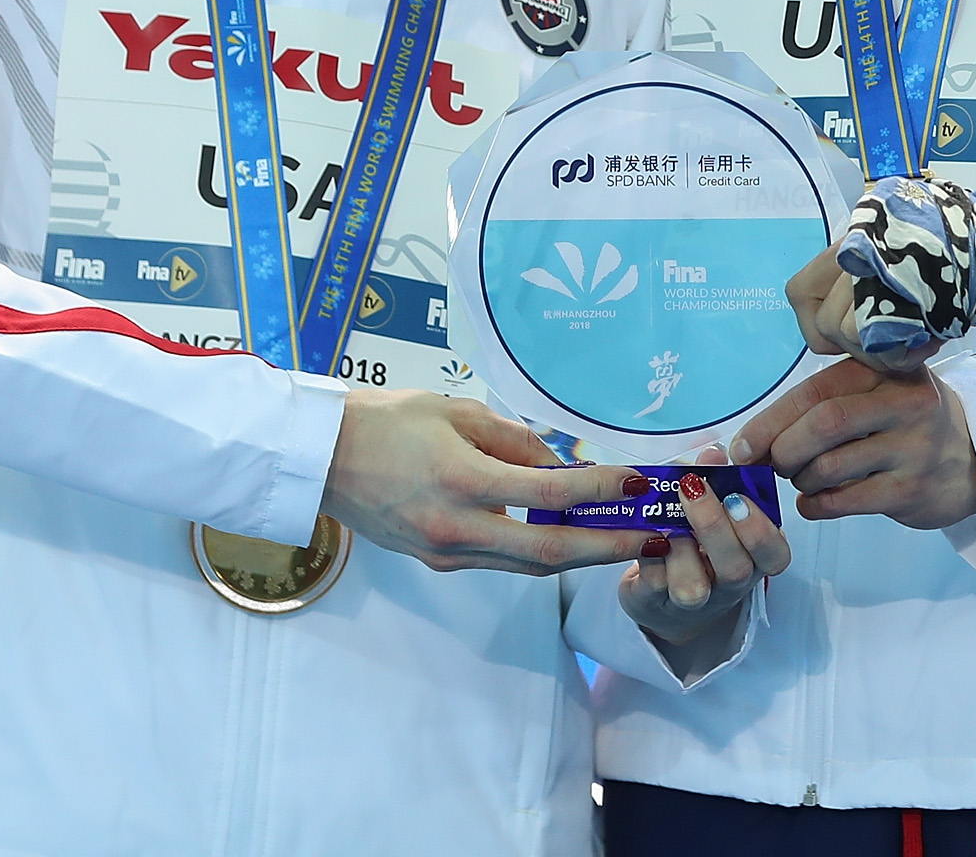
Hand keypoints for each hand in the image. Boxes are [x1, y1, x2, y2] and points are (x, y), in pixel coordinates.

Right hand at [319, 388, 646, 575]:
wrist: (321, 457)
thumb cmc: (387, 420)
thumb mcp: (456, 410)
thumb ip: (514, 439)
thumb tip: (561, 463)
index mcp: (464, 480)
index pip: (551, 492)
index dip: (601, 490)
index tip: (638, 483)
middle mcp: (459, 527)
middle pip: (552, 549)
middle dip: (609, 545)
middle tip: (654, 536)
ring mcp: (447, 552)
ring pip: (529, 564)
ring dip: (580, 555)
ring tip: (622, 538)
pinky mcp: (438, 560)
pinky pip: (501, 561)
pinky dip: (539, 551)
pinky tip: (567, 534)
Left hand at [616, 446, 790, 647]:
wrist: (661, 593)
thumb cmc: (695, 543)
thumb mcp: (713, 511)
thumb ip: (716, 481)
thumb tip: (713, 453)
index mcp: (752, 559)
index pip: (775, 554)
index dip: (760, 528)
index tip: (736, 496)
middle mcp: (728, 585)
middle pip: (735, 569)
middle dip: (714, 525)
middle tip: (693, 488)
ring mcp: (693, 602)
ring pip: (693, 588)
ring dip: (678, 546)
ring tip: (665, 521)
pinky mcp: (654, 604)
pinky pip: (652, 583)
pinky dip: (646, 553)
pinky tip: (644, 532)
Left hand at [729, 359, 975, 529]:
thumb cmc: (909, 423)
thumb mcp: (880, 393)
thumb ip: (827, 403)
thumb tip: (752, 439)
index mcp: (885, 371)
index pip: (816, 390)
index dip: (771, 419)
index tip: (742, 444)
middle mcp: (903, 404)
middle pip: (823, 424)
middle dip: (783, 449)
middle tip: (772, 464)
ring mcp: (911, 449)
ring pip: (829, 467)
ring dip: (799, 480)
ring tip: (802, 480)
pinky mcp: (911, 491)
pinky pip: (843, 502)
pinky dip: (815, 505)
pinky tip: (816, 501)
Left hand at [782, 204, 975, 362]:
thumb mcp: (930, 263)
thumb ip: (884, 281)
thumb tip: (847, 316)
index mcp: (870, 224)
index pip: (802, 286)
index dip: (821, 324)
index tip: (858, 339)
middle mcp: (869, 232)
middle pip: (813, 309)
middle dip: (845, 344)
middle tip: (895, 344)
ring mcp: (889, 254)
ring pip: (841, 326)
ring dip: (876, 351)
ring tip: (921, 342)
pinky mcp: (912, 285)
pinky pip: (874, 335)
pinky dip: (897, 355)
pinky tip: (932, 344)